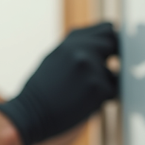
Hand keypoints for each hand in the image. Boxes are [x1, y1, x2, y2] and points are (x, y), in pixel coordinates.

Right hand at [0, 22, 118, 144]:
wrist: (29, 115)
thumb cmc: (42, 92)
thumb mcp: (56, 58)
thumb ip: (79, 48)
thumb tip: (107, 39)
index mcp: (71, 41)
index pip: (107, 29)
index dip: (111, 41)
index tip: (110, 52)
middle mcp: (82, 49)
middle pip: (114, 44)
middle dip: (113, 59)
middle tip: (97, 77)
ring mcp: (91, 67)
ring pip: (115, 74)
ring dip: (105, 85)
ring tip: (81, 95)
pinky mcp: (98, 88)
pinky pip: (113, 92)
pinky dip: (102, 100)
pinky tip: (82, 104)